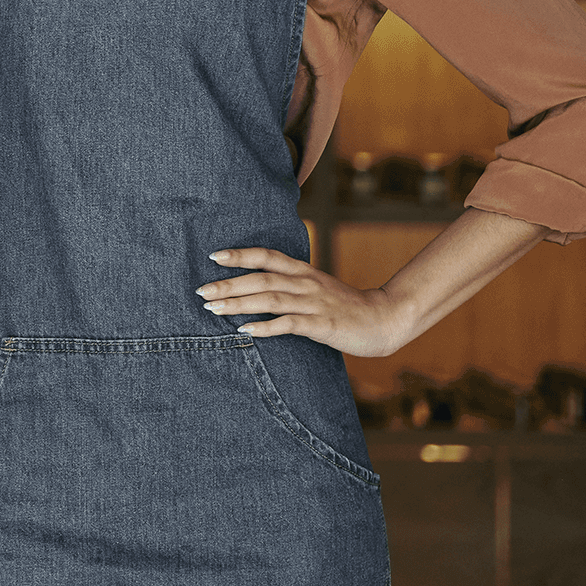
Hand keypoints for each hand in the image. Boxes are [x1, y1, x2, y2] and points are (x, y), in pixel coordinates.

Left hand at [196, 246, 411, 358]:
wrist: (384, 319)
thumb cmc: (345, 306)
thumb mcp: (316, 288)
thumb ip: (290, 285)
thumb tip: (256, 287)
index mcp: (303, 271)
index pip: (266, 256)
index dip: (240, 254)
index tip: (213, 256)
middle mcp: (306, 283)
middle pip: (260, 279)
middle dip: (228, 284)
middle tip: (201, 291)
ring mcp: (314, 303)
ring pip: (270, 299)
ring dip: (239, 303)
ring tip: (214, 309)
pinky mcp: (322, 325)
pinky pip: (289, 324)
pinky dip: (265, 327)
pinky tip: (245, 331)